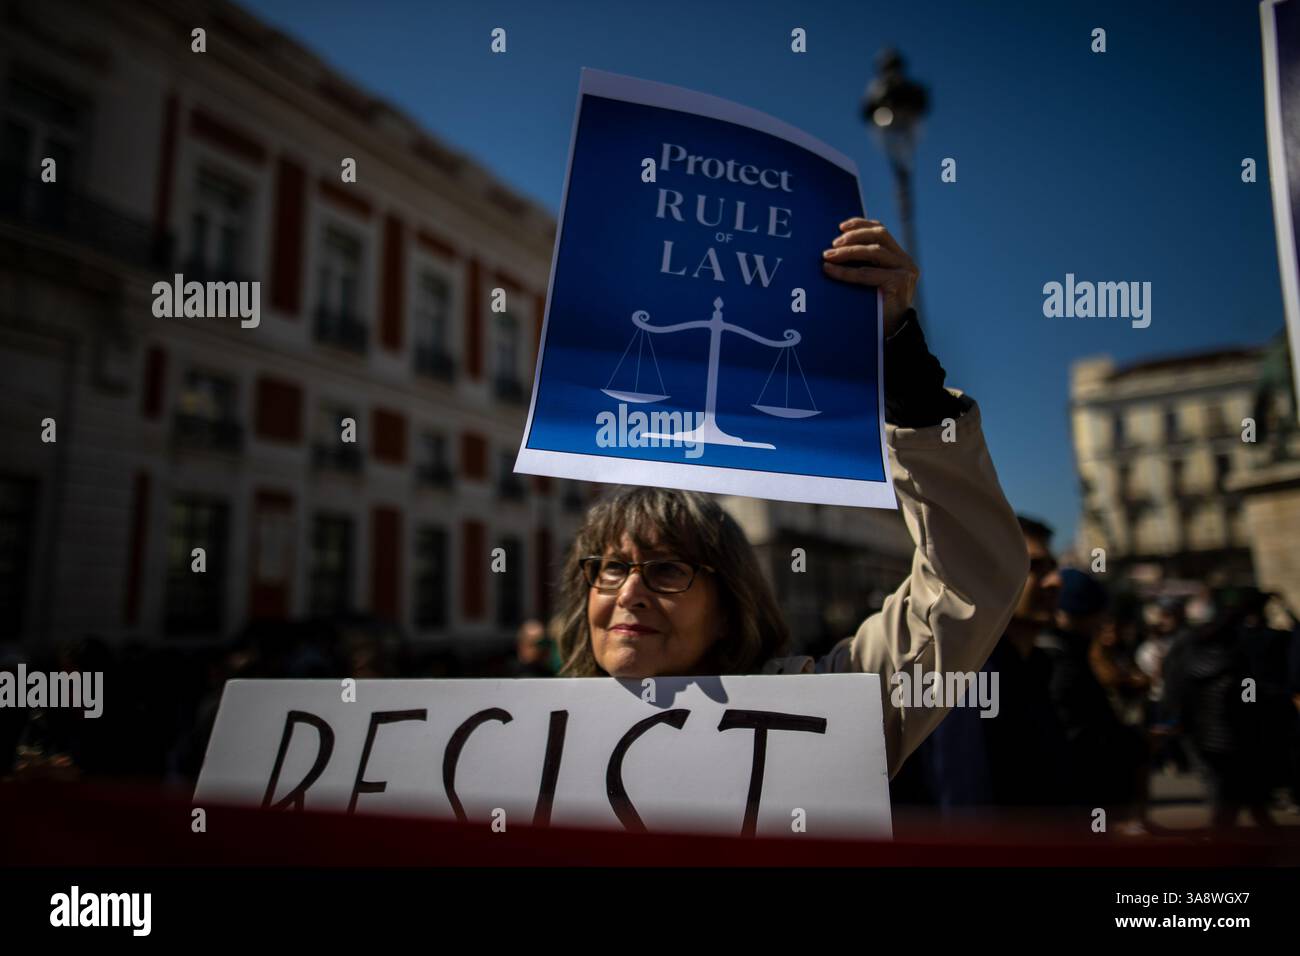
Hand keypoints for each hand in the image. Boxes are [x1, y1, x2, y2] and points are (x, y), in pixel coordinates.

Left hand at [821, 217, 918, 336]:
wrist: (892, 337)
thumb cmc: (875, 310)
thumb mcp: (870, 283)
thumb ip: (862, 266)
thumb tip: (832, 251)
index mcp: (899, 258)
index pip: (881, 231)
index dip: (861, 224)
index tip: (840, 226)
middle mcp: (905, 262)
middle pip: (879, 235)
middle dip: (853, 236)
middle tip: (832, 245)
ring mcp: (905, 272)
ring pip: (874, 251)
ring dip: (847, 252)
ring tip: (828, 256)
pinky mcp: (899, 284)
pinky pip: (868, 273)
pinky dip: (846, 272)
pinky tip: (831, 271)